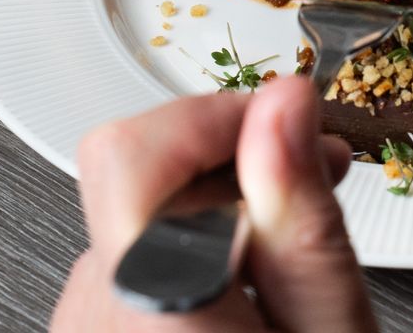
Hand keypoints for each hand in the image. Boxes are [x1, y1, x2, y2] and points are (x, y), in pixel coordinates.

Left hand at [51, 77, 376, 332]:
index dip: (215, 118)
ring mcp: (83, 318)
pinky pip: (134, 257)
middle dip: (242, 161)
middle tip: (322, 180)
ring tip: (296, 248)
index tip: (283, 129)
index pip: (130, 149)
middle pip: (147, 174)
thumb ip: (302, 220)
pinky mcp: (89, 326)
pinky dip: (197, 253)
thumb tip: (284, 101)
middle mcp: (95, 307)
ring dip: (224, 210)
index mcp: (152, 297)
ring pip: (145, 213)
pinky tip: (252, 285)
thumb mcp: (330, 329)